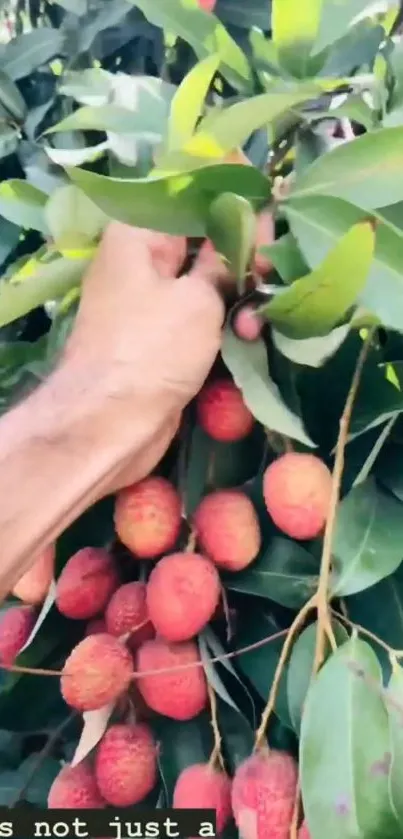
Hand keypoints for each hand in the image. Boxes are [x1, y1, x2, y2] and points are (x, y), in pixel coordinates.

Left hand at [61, 213, 272, 493]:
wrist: (111, 424)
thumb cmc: (151, 349)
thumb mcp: (198, 298)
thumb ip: (227, 260)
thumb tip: (247, 222)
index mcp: (138, 235)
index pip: (194, 200)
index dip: (237, 203)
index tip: (275, 207)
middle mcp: (142, 263)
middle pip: (205, 244)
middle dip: (245, 257)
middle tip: (276, 269)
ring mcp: (153, 303)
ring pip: (210, 286)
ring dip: (240, 300)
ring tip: (258, 323)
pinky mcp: (165, 339)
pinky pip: (203, 318)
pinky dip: (226, 326)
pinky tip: (250, 338)